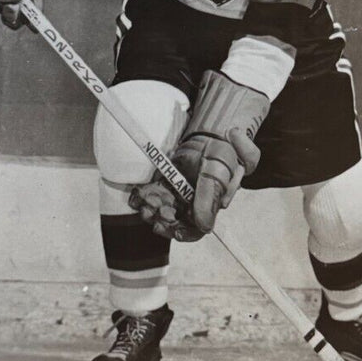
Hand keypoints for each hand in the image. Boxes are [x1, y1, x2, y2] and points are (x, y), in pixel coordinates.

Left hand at [130, 70, 267, 240]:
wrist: (215, 127)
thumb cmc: (224, 149)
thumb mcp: (220, 171)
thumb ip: (210, 198)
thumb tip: (204, 227)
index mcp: (211, 204)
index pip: (196, 229)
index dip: (180, 232)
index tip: (163, 225)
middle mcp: (196, 201)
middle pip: (175, 219)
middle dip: (160, 215)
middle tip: (149, 209)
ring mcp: (181, 191)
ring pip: (162, 207)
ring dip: (150, 206)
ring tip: (142, 200)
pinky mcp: (170, 181)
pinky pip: (154, 193)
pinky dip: (143, 195)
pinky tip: (137, 194)